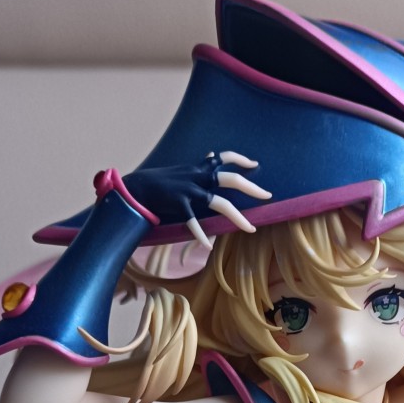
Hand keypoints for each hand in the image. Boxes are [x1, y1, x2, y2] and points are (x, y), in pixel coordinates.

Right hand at [123, 150, 270, 247]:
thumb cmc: (160, 182)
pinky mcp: (178, 204)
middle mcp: (197, 177)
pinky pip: (193, 222)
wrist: (136, 188)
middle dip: (251, 187)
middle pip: (230, 179)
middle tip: (267, 196)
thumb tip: (212, 156)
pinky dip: (201, 235)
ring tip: (251, 230)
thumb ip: (199, 167)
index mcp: (198, 169)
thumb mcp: (182, 170)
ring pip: (219, 203)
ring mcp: (189, 191)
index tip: (255, 164)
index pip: (224, 158)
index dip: (241, 159)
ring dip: (238, 218)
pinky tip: (208, 246)